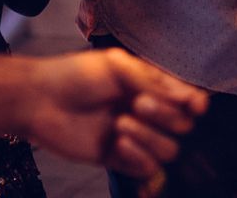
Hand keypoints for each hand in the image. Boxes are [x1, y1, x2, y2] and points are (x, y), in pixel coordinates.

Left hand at [21, 50, 206, 178]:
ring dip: (150, 137)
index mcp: (148, 84)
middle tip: (137, 104)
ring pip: (168, 149)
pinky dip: (139, 157)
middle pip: (182, 125)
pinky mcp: (119, 159)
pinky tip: (118, 142)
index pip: (185, 97)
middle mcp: (146, 111)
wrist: (40, 101)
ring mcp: (134, 136)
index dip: (195, 102)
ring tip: (121, 124)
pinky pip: (147, 168)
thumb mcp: (117, 67)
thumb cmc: (76, 75)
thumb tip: (191, 99)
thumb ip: (154, 84)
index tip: (195, 105)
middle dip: (166, 116)